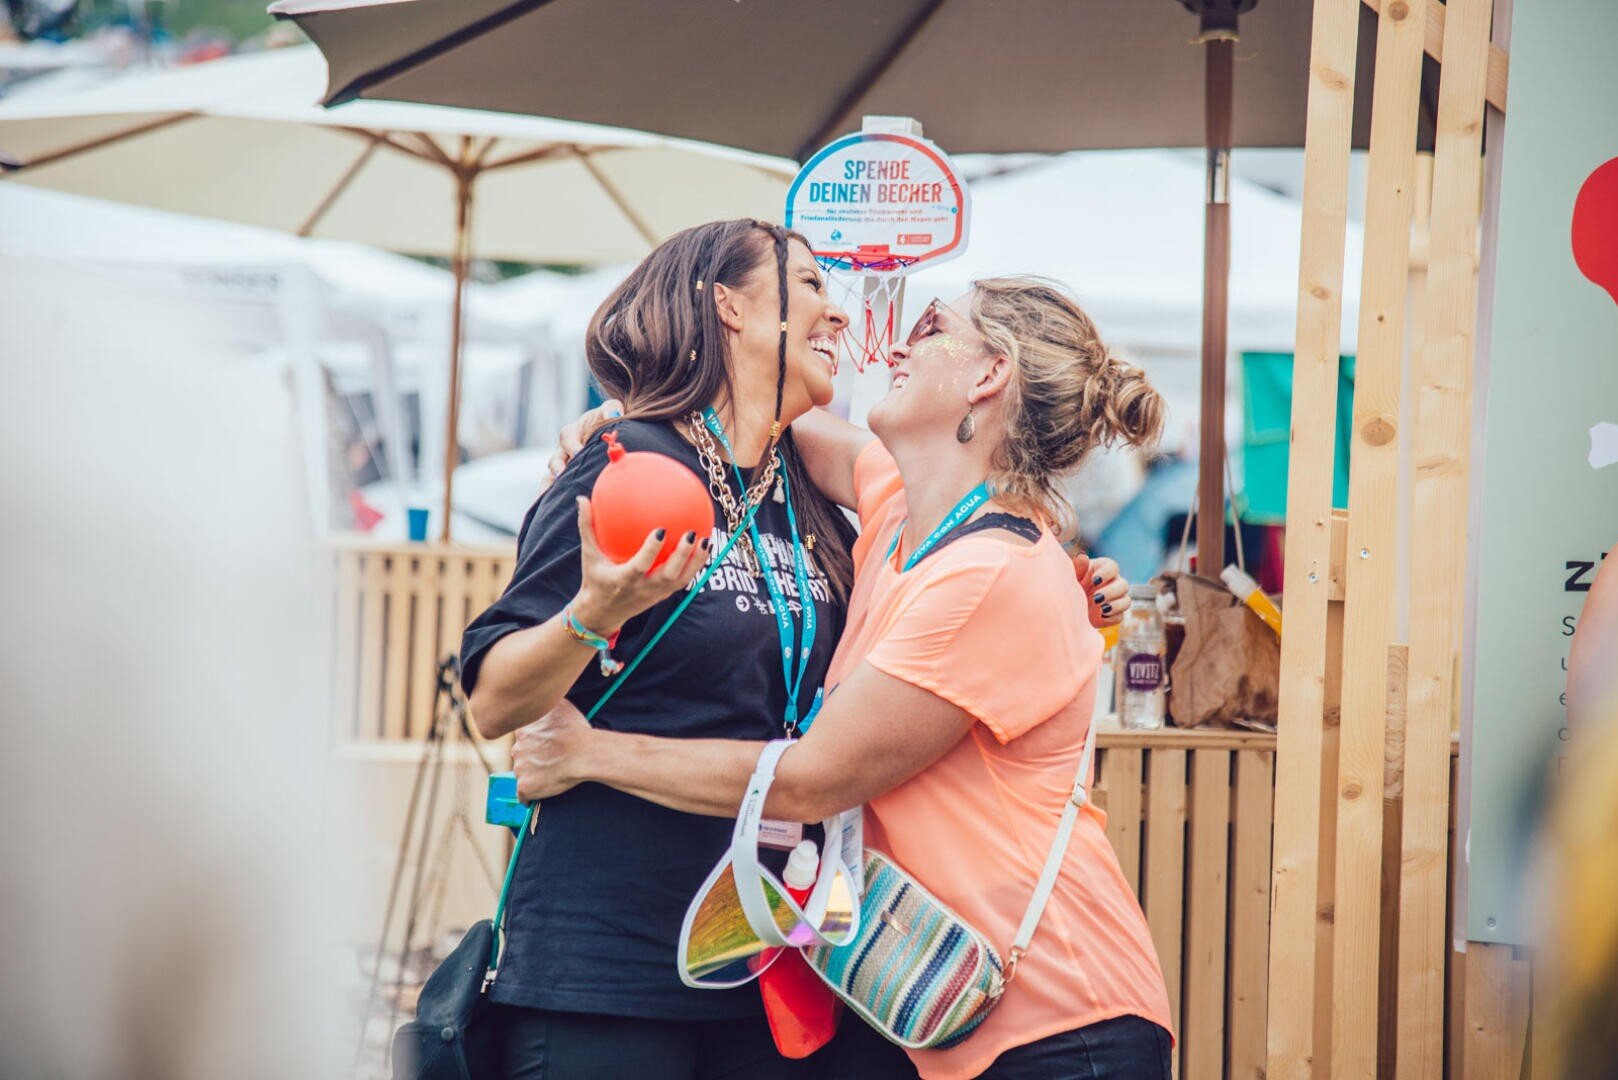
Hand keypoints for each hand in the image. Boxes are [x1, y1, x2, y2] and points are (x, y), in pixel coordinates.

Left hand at [513, 699, 591, 801]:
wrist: (584, 753)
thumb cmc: (576, 730)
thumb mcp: (561, 705)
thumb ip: (546, 703)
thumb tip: (543, 699)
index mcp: (522, 730)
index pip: (522, 738)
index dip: (534, 742)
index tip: (545, 747)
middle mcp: (517, 749)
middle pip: (520, 756)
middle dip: (531, 758)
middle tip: (549, 761)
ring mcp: (520, 769)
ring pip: (522, 774)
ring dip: (531, 775)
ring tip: (550, 776)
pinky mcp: (525, 787)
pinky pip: (523, 795)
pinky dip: (529, 796)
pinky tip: (537, 796)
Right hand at [541, 398, 624, 491]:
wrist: (607, 435)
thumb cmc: (607, 421)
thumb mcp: (609, 411)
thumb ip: (611, 409)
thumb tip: (613, 413)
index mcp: (572, 432)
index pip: (567, 437)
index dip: (572, 445)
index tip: (579, 453)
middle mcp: (563, 450)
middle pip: (555, 459)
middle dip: (558, 467)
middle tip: (562, 475)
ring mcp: (562, 466)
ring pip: (550, 475)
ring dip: (550, 484)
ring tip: (551, 494)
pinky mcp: (564, 480)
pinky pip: (552, 488)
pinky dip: (549, 496)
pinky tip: (550, 507)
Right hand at [572, 495, 709, 630]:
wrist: (601, 614)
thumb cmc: (595, 579)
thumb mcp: (589, 555)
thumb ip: (587, 527)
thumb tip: (582, 499)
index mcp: (624, 579)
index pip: (641, 565)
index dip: (652, 549)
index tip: (662, 530)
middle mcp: (643, 589)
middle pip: (669, 575)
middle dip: (683, 556)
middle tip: (692, 533)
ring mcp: (656, 594)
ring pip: (682, 580)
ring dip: (696, 561)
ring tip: (707, 539)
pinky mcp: (664, 597)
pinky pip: (683, 581)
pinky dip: (695, 566)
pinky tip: (704, 548)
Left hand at [1073, 553, 1130, 627]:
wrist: (1068, 609)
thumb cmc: (1070, 588)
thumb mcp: (1071, 578)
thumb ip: (1077, 568)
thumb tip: (1082, 557)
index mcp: (1102, 570)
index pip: (1112, 567)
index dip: (1106, 573)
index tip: (1094, 580)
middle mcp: (1113, 583)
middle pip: (1123, 584)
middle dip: (1111, 592)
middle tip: (1095, 598)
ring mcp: (1116, 599)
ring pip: (1126, 601)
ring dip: (1115, 605)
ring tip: (1101, 609)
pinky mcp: (1115, 614)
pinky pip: (1120, 616)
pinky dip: (1112, 617)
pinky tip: (1101, 617)